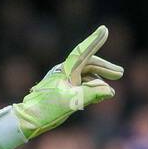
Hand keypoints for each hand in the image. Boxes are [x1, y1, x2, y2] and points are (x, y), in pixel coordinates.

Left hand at [12, 25, 123, 139]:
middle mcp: (65, 72)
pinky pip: (80, 84)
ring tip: (110, 91)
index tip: (104, 29)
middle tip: (120, 74)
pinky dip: (91, 88)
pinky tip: (98, 96)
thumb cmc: (46, 109)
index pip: (83, 52)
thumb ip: (92, 94)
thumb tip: (109, 91)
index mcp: (65, 70)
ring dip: (99, 81)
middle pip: (89, 64)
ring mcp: (63, 80)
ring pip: (86, 75)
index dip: (95, 40)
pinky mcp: (62, 89)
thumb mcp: (71, 102)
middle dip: (105, 69)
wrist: (27, 120)